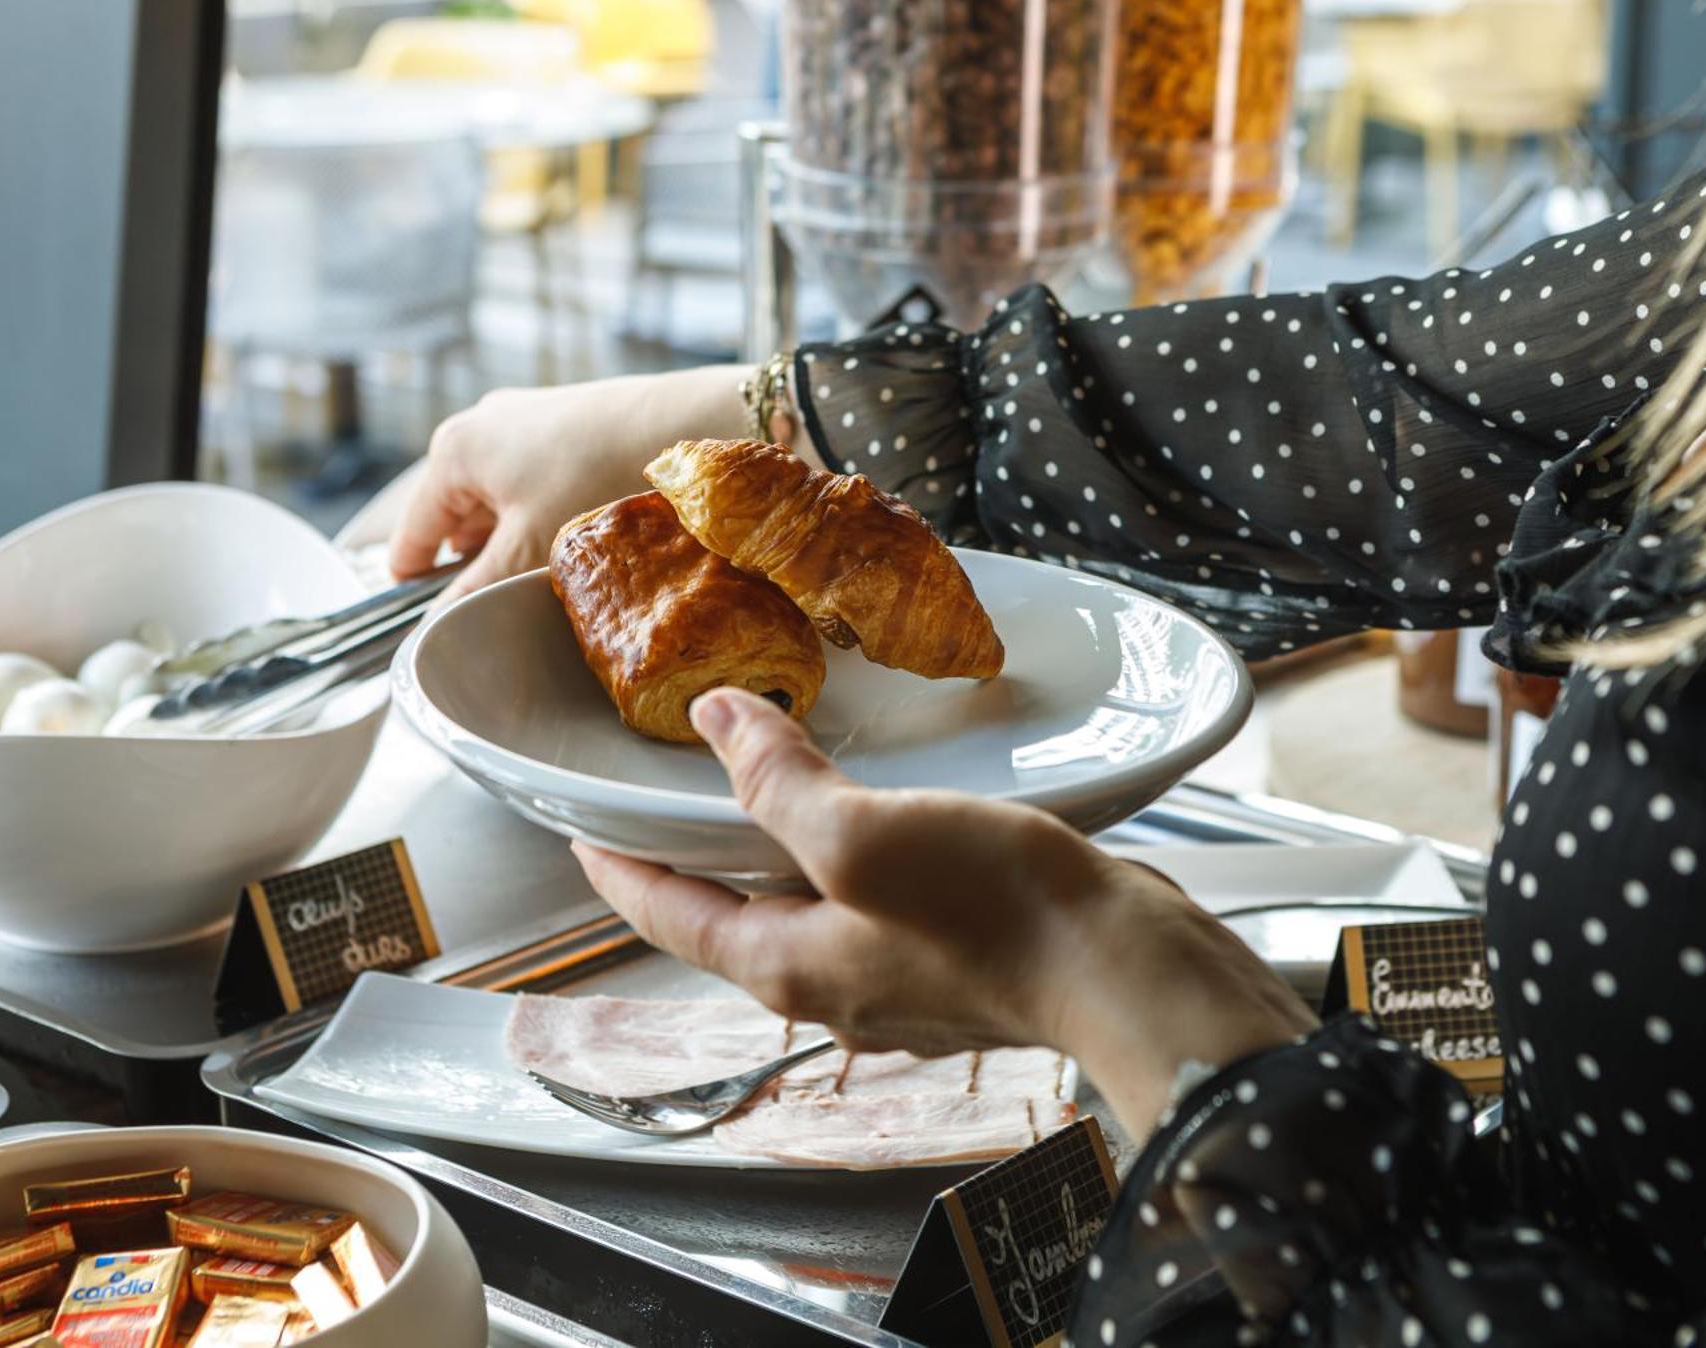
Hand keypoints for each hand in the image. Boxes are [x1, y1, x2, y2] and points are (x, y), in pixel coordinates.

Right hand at [388, 366, 749, 594]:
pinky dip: (538, 516)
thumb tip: (440, 626)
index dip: (415, 587)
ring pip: (496, 502)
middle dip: (474, 564)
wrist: (679, 423)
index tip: (432, 628)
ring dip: (511, 542)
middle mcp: (477, 428)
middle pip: (453, 518)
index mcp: (452, 453)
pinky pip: (529, 483)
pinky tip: (570, 543)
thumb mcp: (527, 548)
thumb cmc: (595, 478)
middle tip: (502, 606)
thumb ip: (476, 589)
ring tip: (542, 577)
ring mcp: (520, 421)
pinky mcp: (560, 424)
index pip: (411, 535)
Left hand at [574, 689, 1315, 1134]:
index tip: (578, 832)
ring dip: (773, 850)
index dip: (614, 870)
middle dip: (692, 859)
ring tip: (761, 784)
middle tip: (665, 795)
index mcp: (787, 965)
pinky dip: (847, 852)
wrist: (1127, 970)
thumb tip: (716, 721)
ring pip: (804, 907)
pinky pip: (871, 901)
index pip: (667, 917)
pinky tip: (872, 811)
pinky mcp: (955, 956)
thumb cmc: (995, 912)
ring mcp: (896, 977)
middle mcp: (832, 984)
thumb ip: (778, 782)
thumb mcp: (862, 834)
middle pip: (730, 916)